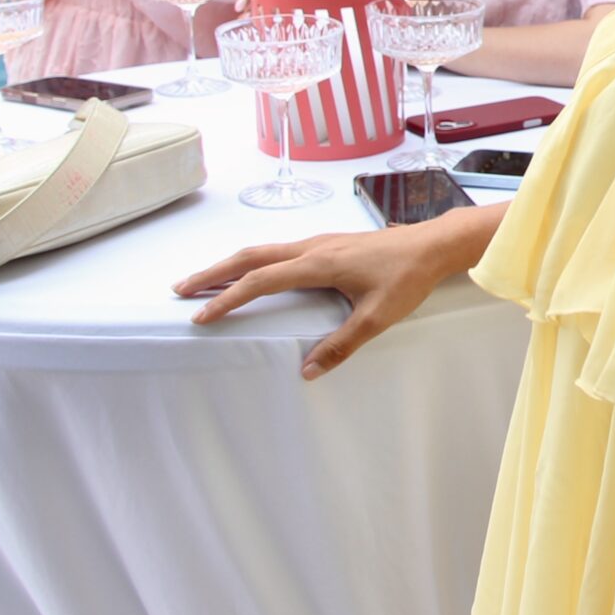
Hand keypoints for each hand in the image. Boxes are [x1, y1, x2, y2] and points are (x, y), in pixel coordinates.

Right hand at [174, 205, 495, 378]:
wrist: (433, 245)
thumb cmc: (407, 278)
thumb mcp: (377, 316)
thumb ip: (342, 345)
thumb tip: (308, 371)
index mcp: (318, 263)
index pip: (260, 281)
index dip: (228, 298)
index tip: (201, 315)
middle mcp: (312, 247)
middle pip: (250, 257)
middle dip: (213, 273)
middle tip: (181, 288)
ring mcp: (319, 242)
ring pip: (263, 251)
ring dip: (231, 265)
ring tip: (205, 281)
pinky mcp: (328, 244)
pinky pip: (279, 251)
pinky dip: (254, 262)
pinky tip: (252, 274)